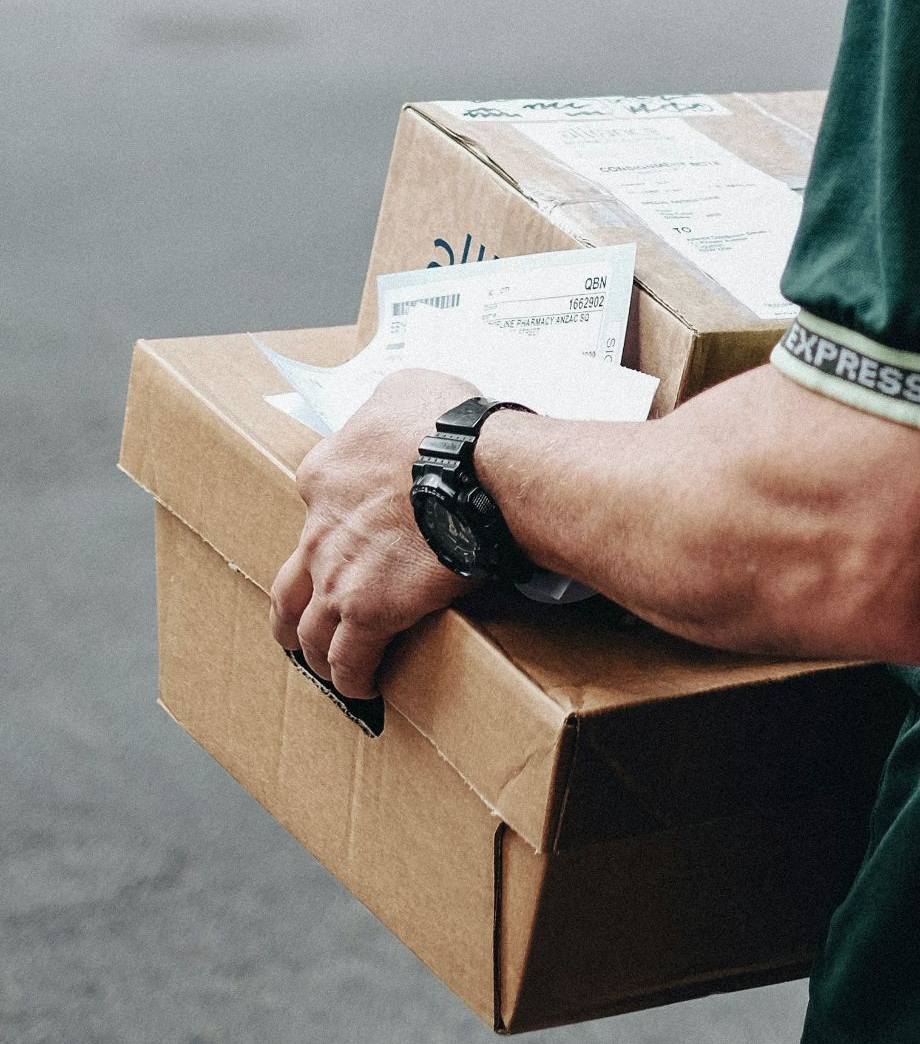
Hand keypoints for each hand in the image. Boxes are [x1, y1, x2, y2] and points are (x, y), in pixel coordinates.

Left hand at [270, 369, 482, 698]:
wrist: (470, 468)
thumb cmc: (450, 426)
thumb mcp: (409, 388)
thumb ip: (393, 402)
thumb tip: (406, 408)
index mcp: (325, 473)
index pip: (315, 507)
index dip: (331, 529)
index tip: (349, 542)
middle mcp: (319, 526)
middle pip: (291, 579)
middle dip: (292, 608)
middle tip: (300, 626)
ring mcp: (338, 573)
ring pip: (307, 626)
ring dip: (314, 650)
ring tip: (328, 669)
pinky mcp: (369, 611)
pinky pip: (350, 658)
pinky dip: (352, 677)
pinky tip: (361, 691)